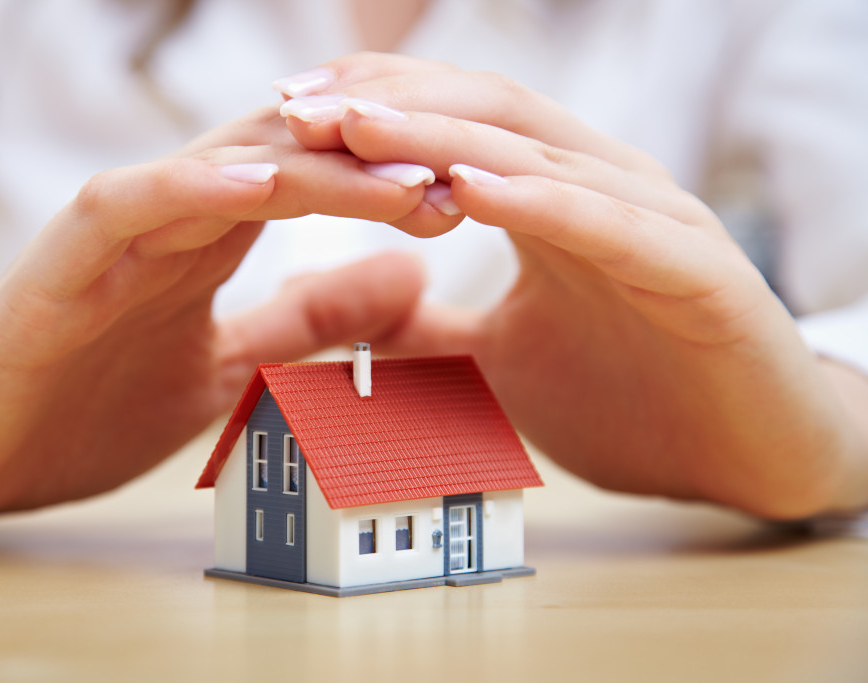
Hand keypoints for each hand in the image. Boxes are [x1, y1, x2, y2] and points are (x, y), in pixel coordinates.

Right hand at [0, 104, 457, 526]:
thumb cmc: (89, 405)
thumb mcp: (231, 365)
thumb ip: (309, 320)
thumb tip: (411, 278)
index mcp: (210, 238)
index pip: (314, 187)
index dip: (391, 186)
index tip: (470, 200)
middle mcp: (169, 218)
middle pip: (285, 162)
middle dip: (373, 165)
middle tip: (462, 173)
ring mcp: (114, 234)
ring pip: (221, 169)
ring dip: (312, 167)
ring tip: (396, 170)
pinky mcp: (59, 264)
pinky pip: (129, 204)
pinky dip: (192, 188)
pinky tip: (260, 185)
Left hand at [279, 53, 867, 517]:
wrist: (747, 457)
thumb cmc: (630, 397)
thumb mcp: (495, 362)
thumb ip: (426, 332)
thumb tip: (347, 316)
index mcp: (556, 201)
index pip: (457, 127)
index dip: (376, 110)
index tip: (286, 114)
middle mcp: (602, 189)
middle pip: (486, 116)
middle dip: (389, 107)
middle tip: (296, 106)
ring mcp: (653, 222)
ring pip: (539, 157)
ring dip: (442, 140)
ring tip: (357, 127)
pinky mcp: (698, 271)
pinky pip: (608, 224)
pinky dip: (539, 202)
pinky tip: (471, 188)